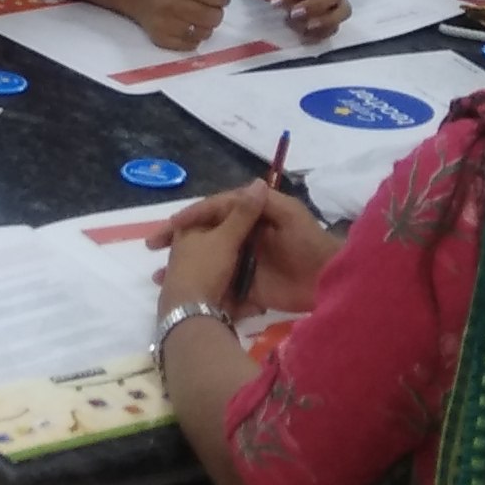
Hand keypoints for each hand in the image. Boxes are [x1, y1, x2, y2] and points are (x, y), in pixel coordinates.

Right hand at [86, 0, 234, 50]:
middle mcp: (171, 3)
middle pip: (214, 17)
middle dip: (215, 11)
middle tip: (204, 4)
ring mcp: (165, 24)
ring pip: (205, 33)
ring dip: (205, 25)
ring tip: (194, 14)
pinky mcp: (161, 39)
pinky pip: (191, 45)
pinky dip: (193, 37)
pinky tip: (184, 25)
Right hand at [154, 180, 332, 317]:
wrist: (330, 282)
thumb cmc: (308, 244)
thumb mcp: (288, 215)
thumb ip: (262, 204)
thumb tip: (244, 186)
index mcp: (253, 217)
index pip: (215, 211)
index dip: (192, 217)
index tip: (170, 228)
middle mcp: (246, 238)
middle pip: (207, 238)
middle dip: (180, 245)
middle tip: (155, 252)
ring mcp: (246, 264)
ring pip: (210, 264)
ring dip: (187, 270)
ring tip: (161, 280)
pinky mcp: (251, 289)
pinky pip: (224, 289)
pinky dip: (209, 293)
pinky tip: (190, 298)